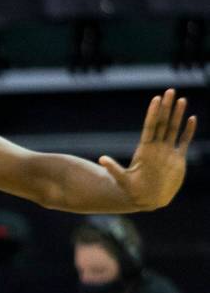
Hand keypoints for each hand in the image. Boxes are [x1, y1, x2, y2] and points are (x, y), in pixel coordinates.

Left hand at [99, 89, 196, 209]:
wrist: (146, 201)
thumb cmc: (133, 192)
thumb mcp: (123, 180)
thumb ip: (114, 169)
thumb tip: (101, 159)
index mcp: (145, 150)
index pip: (150, 127)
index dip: (153, 113)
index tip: (156, 99)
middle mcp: (156, 148)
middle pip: (162, 123)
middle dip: (166, 107)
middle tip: (170, 90)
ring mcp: (167, 152)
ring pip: (173, 129)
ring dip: (178, 115)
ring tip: (181, 100)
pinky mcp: (177, 159)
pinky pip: (183, 141)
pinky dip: (188, 131)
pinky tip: (191, 119)